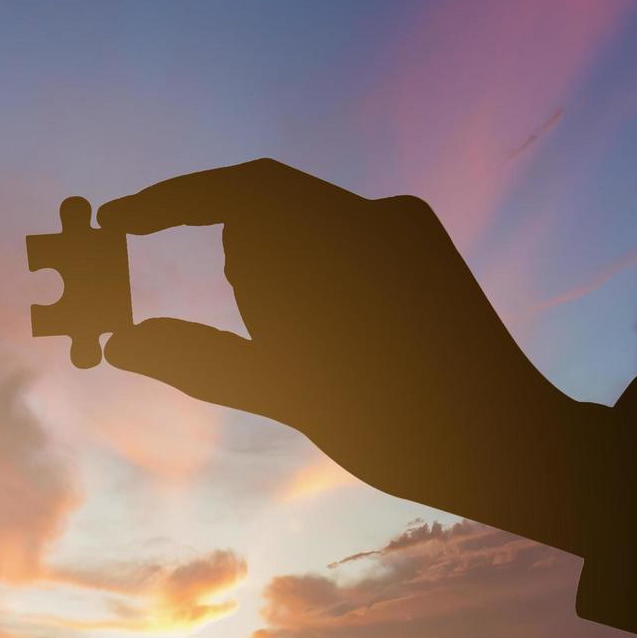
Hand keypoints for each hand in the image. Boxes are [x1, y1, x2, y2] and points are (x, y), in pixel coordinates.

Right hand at [99, 159, 594, 551]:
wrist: (517, 447)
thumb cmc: (404, 429)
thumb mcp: (289, 394)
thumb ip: (202, 359)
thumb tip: (123, 343)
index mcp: (349, 241)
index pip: (239, 190)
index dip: (169, 201)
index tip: (118, 221)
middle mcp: (381, 214)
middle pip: (268, 208)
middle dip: (234, 261)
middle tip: (253, 339)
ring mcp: (405, 226)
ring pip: (301, 226)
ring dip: (275, 276)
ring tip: (308, 356)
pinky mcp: (421, 244)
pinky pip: (337, 240)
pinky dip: (308, 280)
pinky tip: (331, 340)